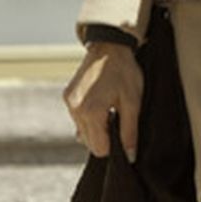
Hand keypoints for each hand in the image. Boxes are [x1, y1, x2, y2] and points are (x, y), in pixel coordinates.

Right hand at [63, 43, 142, 160]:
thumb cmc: (124, 71)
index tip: (122, 128)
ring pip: (83, 131)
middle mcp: (75, 110)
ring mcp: (69, 103)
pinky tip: (101, 100)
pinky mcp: (67, 96)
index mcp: (90, 112)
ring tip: (110, 105)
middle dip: (105, 135)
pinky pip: (78, 117)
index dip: (113, 144)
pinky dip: (89, 116)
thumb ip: (130, 131)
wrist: (110, 44)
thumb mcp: (133, 101)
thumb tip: (130, 157)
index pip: (99, 149)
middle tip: (118, 114)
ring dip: (97, 125)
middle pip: (89, 142)